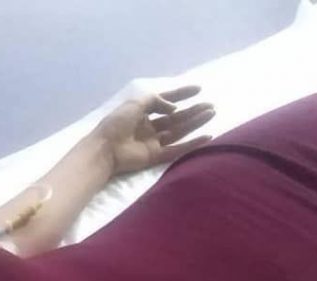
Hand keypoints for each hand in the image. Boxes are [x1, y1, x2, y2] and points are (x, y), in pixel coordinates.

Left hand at [92, 85, 214, 175]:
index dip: (181, 94)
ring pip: (179, 131)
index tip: (198, 89)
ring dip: (195, 122)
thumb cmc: (116, 124)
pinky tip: (207, 136)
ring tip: (211, 113)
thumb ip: (155, 101)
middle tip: (211, 105)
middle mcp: (149, 127)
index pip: (165, 101)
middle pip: (175, 118)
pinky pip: (176, 149)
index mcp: (142, 113)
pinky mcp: (155, 156)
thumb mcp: (135, 104)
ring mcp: (152, 142)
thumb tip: (173, 108)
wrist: (105, 149)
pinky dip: (191, 144)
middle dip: (193, 111)